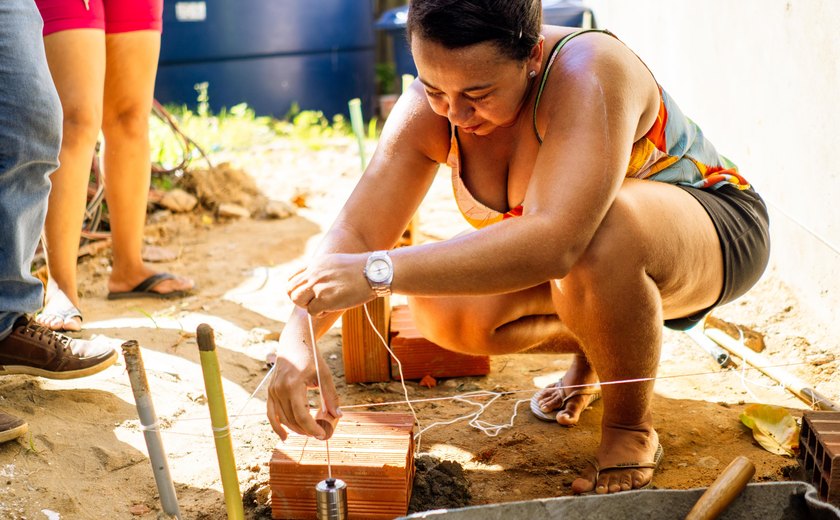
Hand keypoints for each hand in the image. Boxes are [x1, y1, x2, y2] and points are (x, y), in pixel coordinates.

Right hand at [266, 325, 340, 440]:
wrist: (294, 343)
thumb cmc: (311, 357)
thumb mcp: (324, 374)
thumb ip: (330, 396)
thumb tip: (338, 415)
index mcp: (293, 384)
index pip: (302, 415)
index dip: (312, 428)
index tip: (323, 434)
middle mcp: (279, 389)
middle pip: (292, 419)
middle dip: (306, 430)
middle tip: (319, 433)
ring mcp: (272, 391)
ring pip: (282, 419)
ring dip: (295, 429)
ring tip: (308, 433)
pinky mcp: (270, 392)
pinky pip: (271, 414)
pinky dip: (277, 426)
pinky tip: (285, 437)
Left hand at [287, 253, 374, 315]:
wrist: (374, 271)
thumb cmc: (361, 270)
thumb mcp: (336, 263)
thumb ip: (322, 271)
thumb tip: (316, 285)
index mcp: (315, 264)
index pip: (292, 278)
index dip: (297, 289)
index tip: (308, 295)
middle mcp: (313, 273)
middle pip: (291, 290)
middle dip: (300, 299)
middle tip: (313, 303)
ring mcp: (318, 286)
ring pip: (297, 300)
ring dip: (308, 306)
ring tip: (322, 306)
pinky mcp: (325, 299)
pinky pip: (312, 311)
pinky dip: (320, 313)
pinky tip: (331, 309)